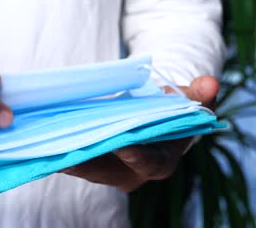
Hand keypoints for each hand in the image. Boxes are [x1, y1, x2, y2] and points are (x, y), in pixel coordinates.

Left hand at [60, 76, 218, 191]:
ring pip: (88, 168)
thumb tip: (212, 82)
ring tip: (49, 143)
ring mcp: (111, 171)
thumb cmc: (168, 110)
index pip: (150, 162)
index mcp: (161, 161)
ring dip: (68, 157)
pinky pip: (75, 160)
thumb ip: (197, 93)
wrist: (151, 119)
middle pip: (110, 170)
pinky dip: (61, 151)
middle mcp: (134, 173)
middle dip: (90, 160)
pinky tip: (44, 140)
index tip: (122, 144)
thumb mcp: (184, 99)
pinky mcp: (93, 164)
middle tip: (69, 148)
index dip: (138, 155)